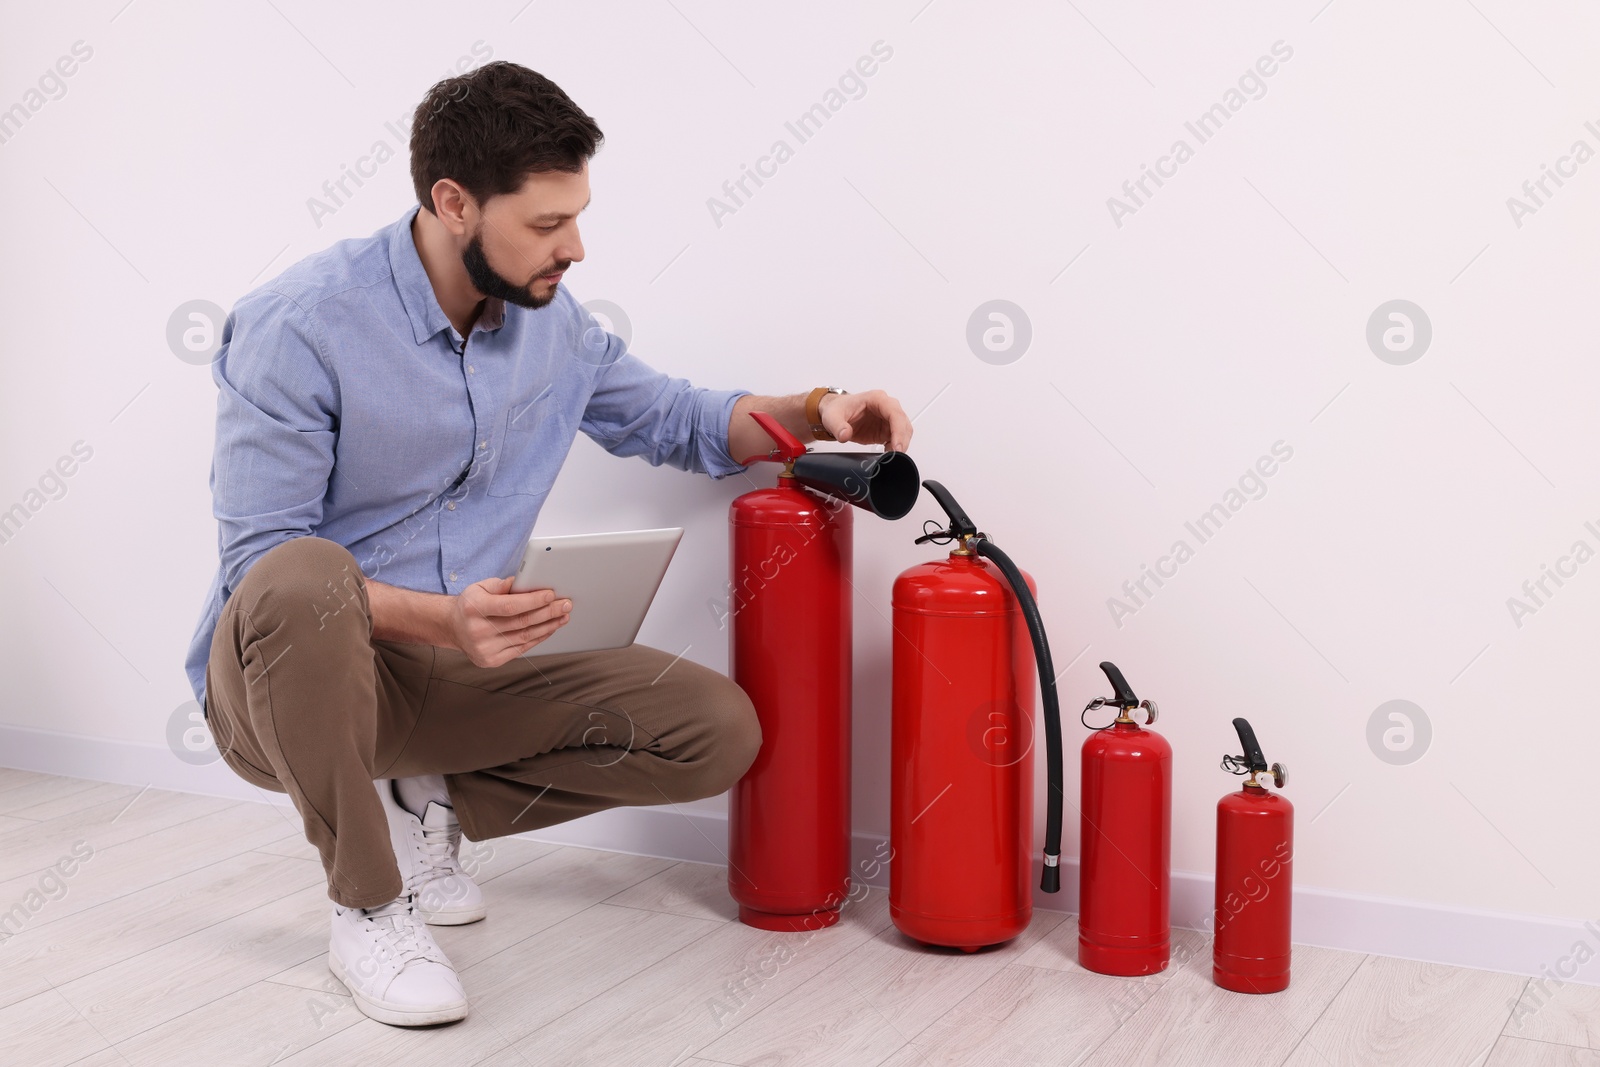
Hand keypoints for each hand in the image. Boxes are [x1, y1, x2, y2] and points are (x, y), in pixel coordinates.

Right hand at [448, 576, 571, 667]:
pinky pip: (522, 648)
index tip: (551, 595)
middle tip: (565, 604)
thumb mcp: (479, 587)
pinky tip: (549, 628)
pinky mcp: (491, 660)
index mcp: (474, 608)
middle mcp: (478, 630)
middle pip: (521, 622)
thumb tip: (522, 581)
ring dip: (548, 626)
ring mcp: (484, 648)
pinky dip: (539, 638)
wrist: (452, 628)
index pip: (510, 605)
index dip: (533, 601)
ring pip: (525, 637)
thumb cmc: (470, 605)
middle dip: (548, 612)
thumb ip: (501, 585)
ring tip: (562, 616)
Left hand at [819, 388, 912, 451]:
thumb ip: (837, 426)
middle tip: (895, 455)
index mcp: (876, 399)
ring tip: (890, 455)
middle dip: (902, 440)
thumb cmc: (837, 409)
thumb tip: (844, 435)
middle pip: (903, 423)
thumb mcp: (832, 416)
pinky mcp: (887, 429)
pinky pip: (897, 438)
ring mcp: (888, 418)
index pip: (895, 413)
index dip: (899, 430)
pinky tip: (888, 454)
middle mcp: (886, 407)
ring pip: (904, 431)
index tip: (896, 446)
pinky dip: (895, 447)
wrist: (836, 413)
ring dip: (900, 444)